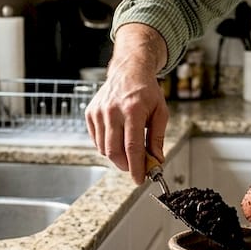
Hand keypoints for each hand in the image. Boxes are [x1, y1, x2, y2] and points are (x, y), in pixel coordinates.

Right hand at [84, 24, 169, 183]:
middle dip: (126, 165)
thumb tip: (156, 161)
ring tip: (128, 150)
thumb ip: (158, 138)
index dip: (136, 167)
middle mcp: (113, 111)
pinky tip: (117, 138)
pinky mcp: (90, 113)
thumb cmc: (146, 91)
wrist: (128, 70)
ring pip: (104, 148)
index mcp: (133, 110)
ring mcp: (99, 112)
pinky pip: (96, 140)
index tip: (140, 179)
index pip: (133, 147)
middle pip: (115, 151)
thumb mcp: (160, 112)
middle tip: (135, 167)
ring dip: (117, 156)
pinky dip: (107, 146)